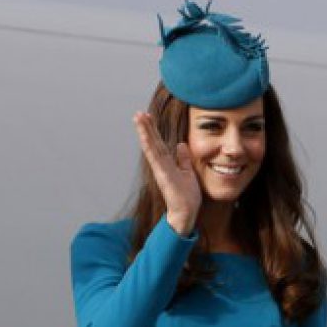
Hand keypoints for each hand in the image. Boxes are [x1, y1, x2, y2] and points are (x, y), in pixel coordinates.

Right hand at [133, 111, 200, 235]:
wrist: (186, 213)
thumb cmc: (187, 197)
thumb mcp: (188, 172)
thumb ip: (184, 159)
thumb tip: (180, 145)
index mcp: (167, 164)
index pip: (159, 144)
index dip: (153, 130)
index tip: (148, 117)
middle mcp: (161, 166)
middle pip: (153, 142)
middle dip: (145, 127)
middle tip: (138, 113)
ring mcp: (161, 170)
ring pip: (151, 146)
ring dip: (144, 131)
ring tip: (138, 117)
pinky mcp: (163, 174)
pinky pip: (155, 157)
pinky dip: (149, 145)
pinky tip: (145, 135)